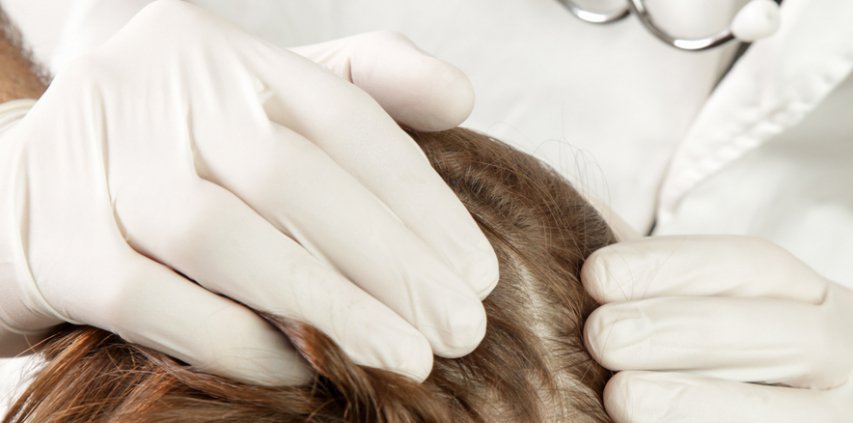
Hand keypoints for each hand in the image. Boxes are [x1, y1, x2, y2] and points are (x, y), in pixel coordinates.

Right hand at [0, 0, 496, 384]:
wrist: (10, 194)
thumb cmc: (167, 157)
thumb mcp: (256, 106)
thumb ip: (358, 87)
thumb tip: (460, 97)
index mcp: (216, 52)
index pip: (343, 114)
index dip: (421, 200)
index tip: (478, 273)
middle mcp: (150, 88)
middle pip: (293, 174)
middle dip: (389, 260)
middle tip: (459, 329)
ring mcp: (89, 160)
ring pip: (226, 236)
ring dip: (328, 305)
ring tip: (403, 356)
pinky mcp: (45, 241)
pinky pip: (152, 299)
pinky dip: (236, 338)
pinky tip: (303, 368)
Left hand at [583, 235, 852, 421]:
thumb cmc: (757, 391)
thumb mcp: (734, 331)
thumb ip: (670, 286)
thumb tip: (583, 213)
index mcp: (836, 308)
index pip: (759, 266)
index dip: (676, 264)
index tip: (597, 273)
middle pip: (783, 334)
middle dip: (683, 328)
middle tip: (602, 334)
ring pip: (784, 409)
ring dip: (696, 398)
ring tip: (620, 395)